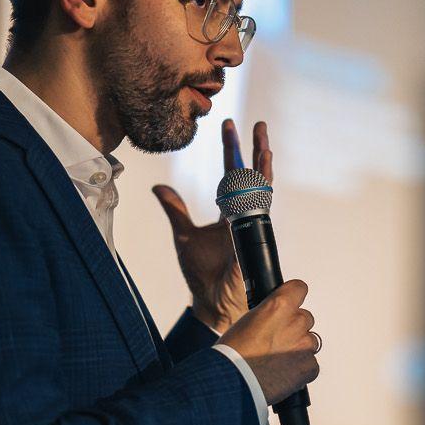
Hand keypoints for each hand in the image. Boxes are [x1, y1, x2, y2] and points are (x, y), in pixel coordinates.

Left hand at [152, 118, 273, 332]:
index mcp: (229, 212)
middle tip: (257, 124)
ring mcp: (251, 225)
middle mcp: (244, 215)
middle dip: (254, 149)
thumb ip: (175, 209)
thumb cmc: (201, 273)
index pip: (232, 174)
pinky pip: (257, 209)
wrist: (210, 300)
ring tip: (264, 144)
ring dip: (263, 166)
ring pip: (261, 189)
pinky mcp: (252, 238)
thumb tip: (159, 186)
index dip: (231, 150)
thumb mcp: (183, 234)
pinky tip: (260, 173)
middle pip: (252, 175)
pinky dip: (260, 190)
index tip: (229, 126)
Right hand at [218, 279, 320, 404]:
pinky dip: (300, 369)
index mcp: (279, 306)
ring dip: (298, 348)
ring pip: (309, 342)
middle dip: (294, 328)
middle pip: (305, 318)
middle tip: (276, 341)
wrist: (234, 382)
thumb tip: (274, 320)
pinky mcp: (309, 367)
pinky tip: (283, 373)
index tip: (288, 304)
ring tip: (278, 360)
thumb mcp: (247, 322)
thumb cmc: (233, 354)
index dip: (292, 297)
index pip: (299, 289)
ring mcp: (305, 346)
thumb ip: (268, 316)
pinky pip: (310, 364)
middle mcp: (296, 323)